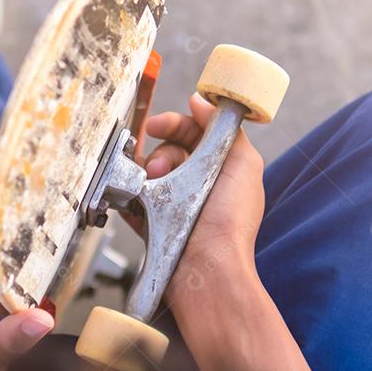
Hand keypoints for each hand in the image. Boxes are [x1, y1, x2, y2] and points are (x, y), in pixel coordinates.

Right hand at [125, 93, 265, 312]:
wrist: (204, 270)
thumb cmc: (228, 222)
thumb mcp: (243, 164)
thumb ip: (225, 129)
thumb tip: (202, 101)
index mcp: (220, 169)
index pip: (192, 132)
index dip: (174, 124)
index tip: (159, 126)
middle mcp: (197, 184)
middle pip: (167, 150)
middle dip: (160, 153)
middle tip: (160, 170)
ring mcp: (172, 204)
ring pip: (146, 172)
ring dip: (144, 175)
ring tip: (151, 189)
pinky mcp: (151, 223)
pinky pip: (131, 199)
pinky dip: (128, 196)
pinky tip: (132, 200)